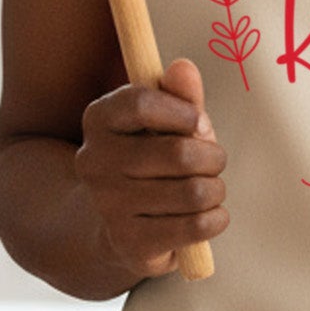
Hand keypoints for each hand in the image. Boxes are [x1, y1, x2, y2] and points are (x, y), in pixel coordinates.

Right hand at [75, 57, 228, 280]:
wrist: (117, 224)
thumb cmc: (150, 162)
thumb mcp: (165, 122)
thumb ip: (179, 95)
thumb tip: (183, 68)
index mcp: (98, 119)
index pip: (142, 103)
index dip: (184, 111)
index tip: (199, 122)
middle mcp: (94, 161)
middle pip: (179, 154)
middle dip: (213, 157)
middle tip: (213, 162)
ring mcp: (108, 204)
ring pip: (193, 192)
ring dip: (215, 190)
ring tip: (209, 189)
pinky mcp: (129, 242)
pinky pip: (194, 226)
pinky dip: (215, 219)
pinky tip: (209, 215)